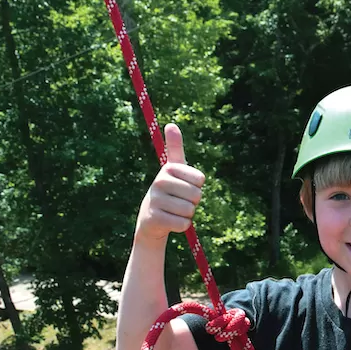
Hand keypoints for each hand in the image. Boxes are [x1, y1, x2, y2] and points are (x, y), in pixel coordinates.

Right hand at [136, 124, 204, 241]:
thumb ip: (175, 147)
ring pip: (190, 210)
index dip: (196, 187)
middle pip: (196, 195)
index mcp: (168, 169)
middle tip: (179, 201)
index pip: (200, 180)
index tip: (184, 187)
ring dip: (187, 215)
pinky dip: (181, 226)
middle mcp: (159, 182)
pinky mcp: (155, 219)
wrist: (150, 219)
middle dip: (193, 202)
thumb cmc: (168, 191)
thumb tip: (170, 124)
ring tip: (174, 211)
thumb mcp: (172, 169)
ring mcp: (156, 201)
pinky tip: (171, 221)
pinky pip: (183, 224)